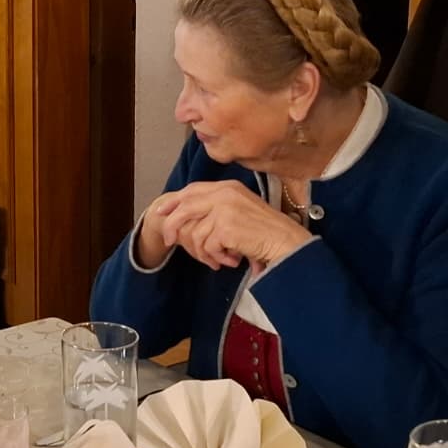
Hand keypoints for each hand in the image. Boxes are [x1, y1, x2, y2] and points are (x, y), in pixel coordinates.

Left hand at [152, 181, 312, 271]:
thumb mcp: (241, 212)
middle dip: (173, 226)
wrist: (287, 244)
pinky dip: (216, 257)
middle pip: (184, 207)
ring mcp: (225, 208)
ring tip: (221, 259)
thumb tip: (186, 220)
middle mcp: (225, 193)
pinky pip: (207, 246)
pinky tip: (232, 259)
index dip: (174, 201)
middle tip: (171, 242)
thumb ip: (217, 210)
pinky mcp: (226, 226)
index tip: (161, 212)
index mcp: (229, 187)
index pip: (192, 189)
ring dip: (204, 252)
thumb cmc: (267, 234)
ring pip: (195, 232)